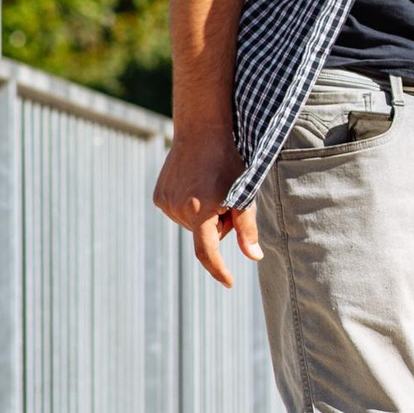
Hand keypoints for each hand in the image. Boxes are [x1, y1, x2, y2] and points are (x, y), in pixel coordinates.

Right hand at [154, 132, 257, 287]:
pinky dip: (191, 206)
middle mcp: (177, 210)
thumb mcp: (245, 194)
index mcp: (199, 212)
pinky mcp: (159, 195)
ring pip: (192, 224)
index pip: (207, 253)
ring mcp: (165, 202)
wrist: (202, 130)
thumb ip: (248, 229)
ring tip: (210, 186)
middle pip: (204, 235)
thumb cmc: (230, 161)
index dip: (219, 270)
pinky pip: (180, 212)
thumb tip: (254, 257)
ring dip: (204, 215)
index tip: (229, 282)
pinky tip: (196, 184)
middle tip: (227, 198)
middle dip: (219, 226)